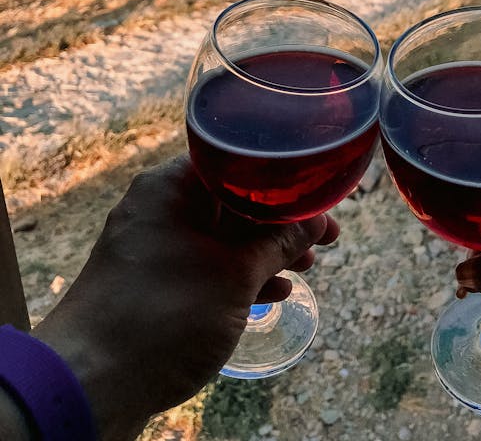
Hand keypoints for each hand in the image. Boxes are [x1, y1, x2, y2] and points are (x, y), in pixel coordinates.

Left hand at [33, 155, 338, 440]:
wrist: (89, 384)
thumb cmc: (163, 315)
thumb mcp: (235, 275)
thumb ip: (279, 243)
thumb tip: (317, 221)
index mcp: (172, 185)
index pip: (239, 162)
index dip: (286, 180)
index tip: (323, 198)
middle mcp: (159, 205)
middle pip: (234, 199)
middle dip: (281, 221)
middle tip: (325, 238)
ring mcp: (153, 244)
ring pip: (222, 235)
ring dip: (265, 250)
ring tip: (306, 267)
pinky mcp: (152, 281)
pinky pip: (205, 263)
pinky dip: (238, 273)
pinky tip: (272, 292)